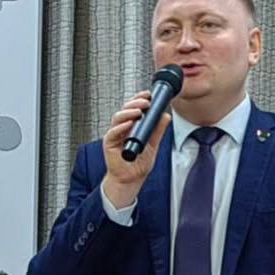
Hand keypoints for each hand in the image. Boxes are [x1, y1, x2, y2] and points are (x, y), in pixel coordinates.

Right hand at [101, 90, 171, 207]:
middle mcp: (121, 128)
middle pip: (125, 110)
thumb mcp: (152, 145)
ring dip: (128, 113)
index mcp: (131, 126)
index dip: (139, 99)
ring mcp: (115, 135)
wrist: (131, 179)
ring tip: (138, 110)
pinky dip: (121, 127)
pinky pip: (113, 133)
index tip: (148, 94)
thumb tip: (165, 117)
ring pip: (118, 118)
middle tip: (145, 101)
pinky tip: (128, 124)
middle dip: (135, 103)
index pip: (133, 108)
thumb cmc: (138, 164)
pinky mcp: (109, 144)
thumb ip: (158, 131)